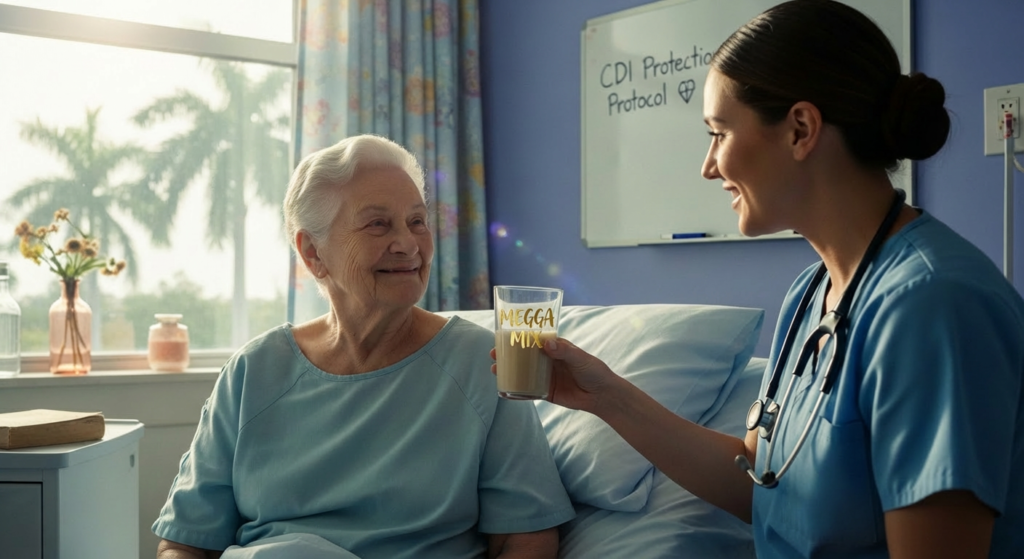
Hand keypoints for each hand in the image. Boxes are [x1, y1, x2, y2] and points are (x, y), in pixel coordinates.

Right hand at [491, 337, 620, 412]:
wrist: (602, 395)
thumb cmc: (594, 371)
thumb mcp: (580, 358)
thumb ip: (564, 351)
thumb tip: (546, 344)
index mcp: (555, 348)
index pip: (533, 340)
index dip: (518, 338)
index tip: (503, 336)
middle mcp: (547, 361)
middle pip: (523, 356)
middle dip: (507, 355)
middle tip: (494, 354)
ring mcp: (545, 377)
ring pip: (522, 373)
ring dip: (508, 372)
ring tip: (495, 370)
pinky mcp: (546, 392)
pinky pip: (528, 391)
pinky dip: (517, 391)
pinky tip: (505, 391)